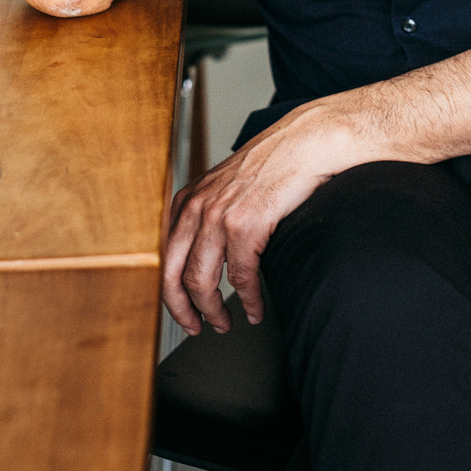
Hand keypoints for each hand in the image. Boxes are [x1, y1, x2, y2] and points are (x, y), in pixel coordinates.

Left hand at [162, 98, 361, 333]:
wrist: (305, 143)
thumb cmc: (272, 165)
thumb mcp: (225, 187)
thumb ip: (208, 216)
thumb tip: (204, 257)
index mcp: (187, 200)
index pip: (165, 258)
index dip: (170, 293)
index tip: (182, 311)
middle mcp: (196, 208)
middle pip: (174, 275)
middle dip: (184, 310)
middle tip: (197, 327)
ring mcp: (218, 216)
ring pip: (202, 281)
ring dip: (214, 311)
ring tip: (225, 324)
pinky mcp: (245, 225)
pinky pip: (240, 276)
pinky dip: (248, 300)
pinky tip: (255, 309)